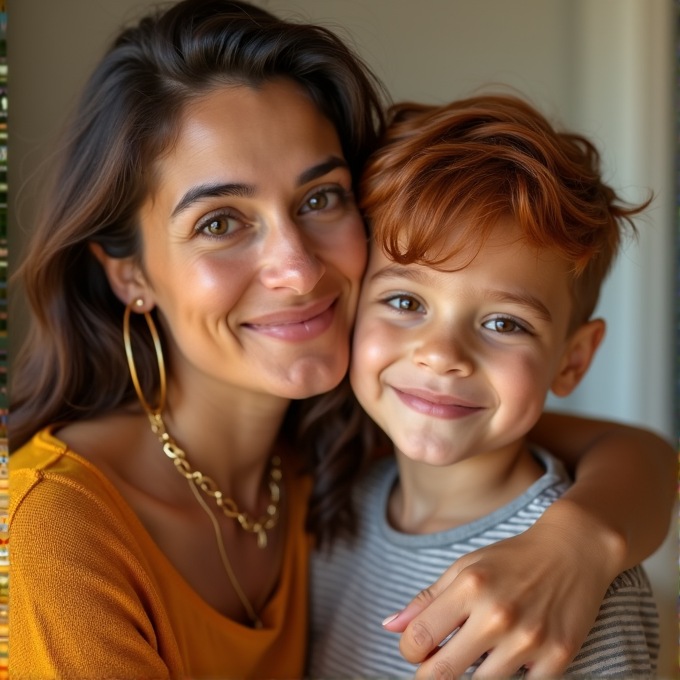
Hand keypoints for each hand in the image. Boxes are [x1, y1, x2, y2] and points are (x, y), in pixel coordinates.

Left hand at [383, 516, 615, 678]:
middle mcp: (498, 614)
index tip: (416, 651)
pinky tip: (511, 656)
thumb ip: (427, 600)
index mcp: (470, 587)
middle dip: (430, 676)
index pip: (419, 639)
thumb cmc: (511, 560)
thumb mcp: (465, 568)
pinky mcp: (558, 658)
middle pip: (443, 673)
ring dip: (472, 674)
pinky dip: (511, 676)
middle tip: (436, 667)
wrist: (573, 550)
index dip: (409, 652)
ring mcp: (530, 639)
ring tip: (478, 652)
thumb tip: (389, 627)